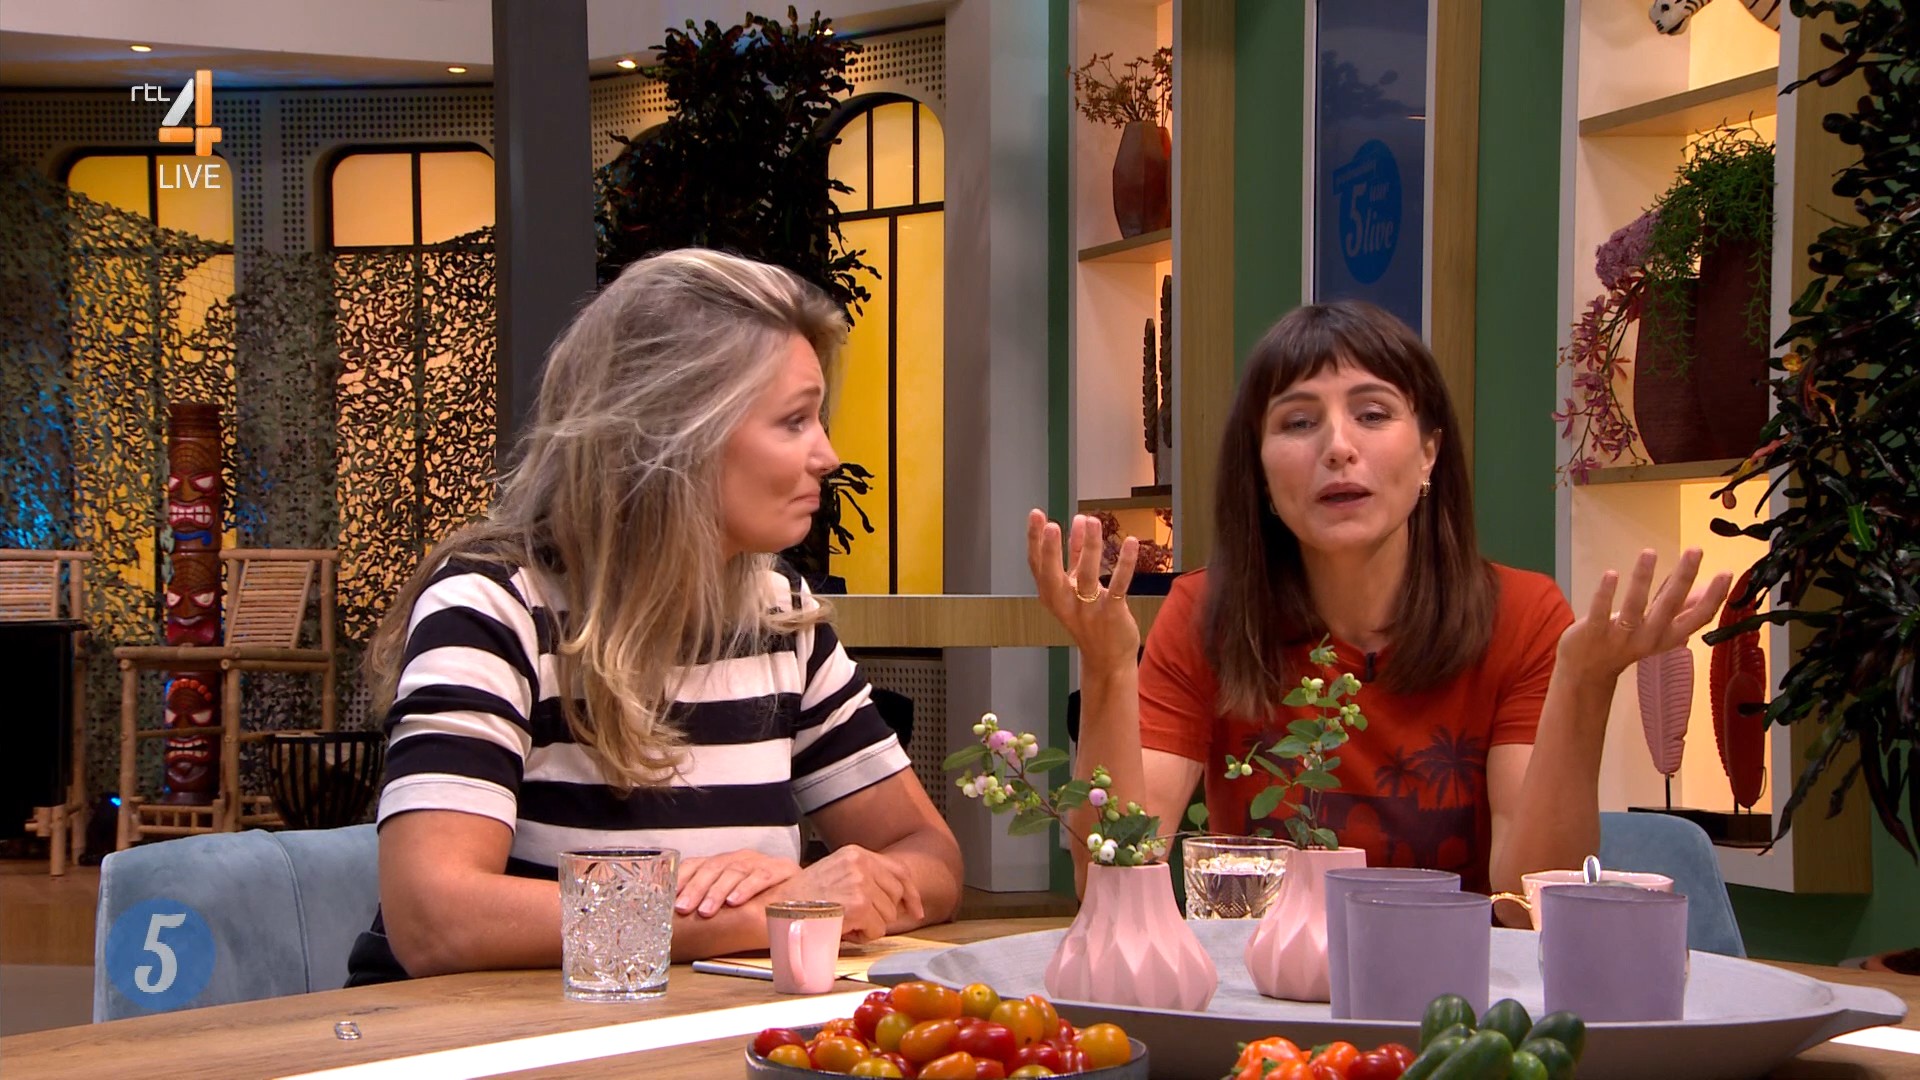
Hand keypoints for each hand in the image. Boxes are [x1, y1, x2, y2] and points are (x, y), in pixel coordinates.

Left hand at [675, 850, 802, 917]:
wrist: (805, 892)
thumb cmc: (761, 900)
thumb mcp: (731, 899)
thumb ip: (708, 901)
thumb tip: (675, 913)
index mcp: (723, 863)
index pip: (696, 864)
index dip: (681, 879)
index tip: (668, 897)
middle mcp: (739, 858)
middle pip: (712, 868)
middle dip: (695, 888)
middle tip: (683, 907)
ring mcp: (760, 862)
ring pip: (734, 871)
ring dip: (718, 891)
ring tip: (706, 910)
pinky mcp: (781, 869)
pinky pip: (761, 876)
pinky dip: (747, 888)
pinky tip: (735, 901)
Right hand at [774, 845, 925, 942]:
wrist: (778, 907)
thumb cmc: (804, 897)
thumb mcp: (837, 874)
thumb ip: (865, 879)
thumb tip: (898, 899)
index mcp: (856, 853)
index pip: (898, 871)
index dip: (910, 893)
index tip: (915, 910)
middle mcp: (861, 864)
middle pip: (896, 895)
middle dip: (883, 913)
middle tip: (858, 918)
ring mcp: (862, 883)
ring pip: (888, 915)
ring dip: (870, 925)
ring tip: (845, 921)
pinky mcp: (860, 905)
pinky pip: (877, 929)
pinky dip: (863, 935)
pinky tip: (844, 928)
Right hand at [1026, 509, 1140, 670]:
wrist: (1107, 658)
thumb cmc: (1090, 618)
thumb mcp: (1077, 587)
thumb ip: (1077, 555)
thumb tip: (1079, 522)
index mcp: (1052, 595)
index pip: (1037, 565)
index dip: (1035, 540)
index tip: (1036, 516)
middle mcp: (1065, 603)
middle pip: (1052, 574)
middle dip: (1050, 550)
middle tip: (1050, 524)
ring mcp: (1088, 610)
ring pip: (1086, 576)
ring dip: (1088, 548)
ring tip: (1092, 521)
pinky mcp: (1111, 614)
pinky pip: (1118, 585)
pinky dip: (1124, 564)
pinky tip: (1130, 542)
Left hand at [1558, 548, 1733, 684]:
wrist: (1587, 672)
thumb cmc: (1626, 643)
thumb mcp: (1657, 629)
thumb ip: (1679, 609)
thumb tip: (1705, 589)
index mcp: (1668, 636)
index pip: (1698, 618)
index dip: (1714, 597)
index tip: (1726, 572)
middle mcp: (1649, 638)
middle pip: (1670, 607)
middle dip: (1683, 578)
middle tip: (1695, 550)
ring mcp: (1621, 637)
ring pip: (1635, 607)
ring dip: (1643, 579)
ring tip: (1650, 552)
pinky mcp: (1595, 633)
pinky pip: (1601, 612)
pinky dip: (1606, 594)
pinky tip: (1612, 573)